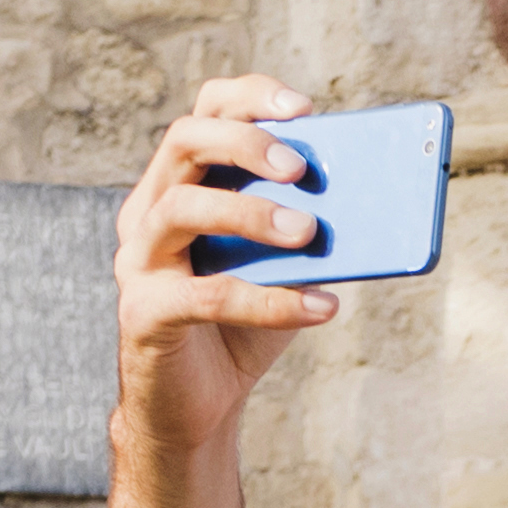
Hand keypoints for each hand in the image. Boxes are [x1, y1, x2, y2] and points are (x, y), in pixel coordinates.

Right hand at [111, 74, 347, 460]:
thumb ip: (307, 229)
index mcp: (180, 184)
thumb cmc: (241, 327)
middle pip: (184, 141)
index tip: (303, 109)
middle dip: (246, 144)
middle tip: (302, 169)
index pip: (204, 114)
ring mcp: (139, 260)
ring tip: (309, 232)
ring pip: (181, 207)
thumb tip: (368, 200)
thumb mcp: (281, 268)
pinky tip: (322, 307)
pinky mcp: (144, 314)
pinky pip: (207, 295)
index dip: (249, 99)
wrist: (199, 407)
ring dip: (250, 212)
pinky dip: (270, 300)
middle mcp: (148, 211)